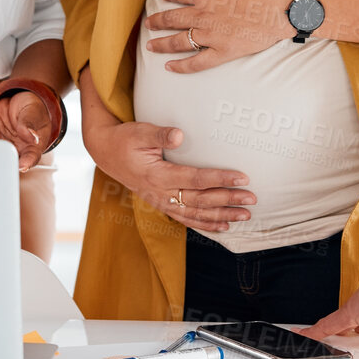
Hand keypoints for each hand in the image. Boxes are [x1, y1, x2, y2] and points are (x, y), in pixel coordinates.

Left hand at [0, 92, 55, 170]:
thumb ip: (30, 123)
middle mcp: (14, 150)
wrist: (16, 102)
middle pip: (9, 161)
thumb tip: (31, 135)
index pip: (31, 159)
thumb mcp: (33, 113)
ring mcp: (0, 143)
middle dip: (3, 164)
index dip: (27, 164)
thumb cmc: (30, 111)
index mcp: (31, 147)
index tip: (22, 166)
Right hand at [83, 114, 253, 232]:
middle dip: (227, 200)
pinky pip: (186, 219)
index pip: (195, 179)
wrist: (106, 153)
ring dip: (221, 216)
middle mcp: (160, 193)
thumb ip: (159, 134)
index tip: (242, 177)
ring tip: (244, 216)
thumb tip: (179, 134)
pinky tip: (224, 226)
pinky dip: (205, 224)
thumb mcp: (139, 132)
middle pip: (200, 200)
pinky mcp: (161, 204)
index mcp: (157, 175)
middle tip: (252, 199)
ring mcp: (161, 201)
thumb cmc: (125, 139)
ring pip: (195, 214)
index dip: (219, 179)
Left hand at [144, 0, 297, 71]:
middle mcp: (203, 15)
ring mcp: (212, 35)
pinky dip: (182, 66)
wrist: (284, 4)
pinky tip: (169, 67)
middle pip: (172, 19)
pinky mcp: (224, 51)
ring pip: (179, 41)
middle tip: (148, 24)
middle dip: (157, 21)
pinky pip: (198, 62)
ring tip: (150, 46)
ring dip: (162, 44)